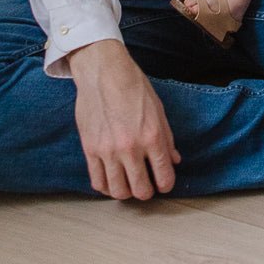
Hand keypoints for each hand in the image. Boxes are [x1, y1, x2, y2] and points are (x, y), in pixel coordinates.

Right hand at [69, 39, 180, 199]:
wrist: (104, 72)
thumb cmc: (133, 86)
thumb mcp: (158, 109)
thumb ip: (167, 138)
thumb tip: (174, 160)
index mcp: (152, 136)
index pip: (164, 177)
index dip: (166, 185)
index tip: (164, 183)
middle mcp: (130, 148)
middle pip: (140, 190)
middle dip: (146, 192)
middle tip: (146, 185)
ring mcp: (108, 151)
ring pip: (118, 191)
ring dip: (126, 192)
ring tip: (128, 184)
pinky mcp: (90, 149)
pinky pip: (97, 182)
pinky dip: (106, 187)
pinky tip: (111, 181)